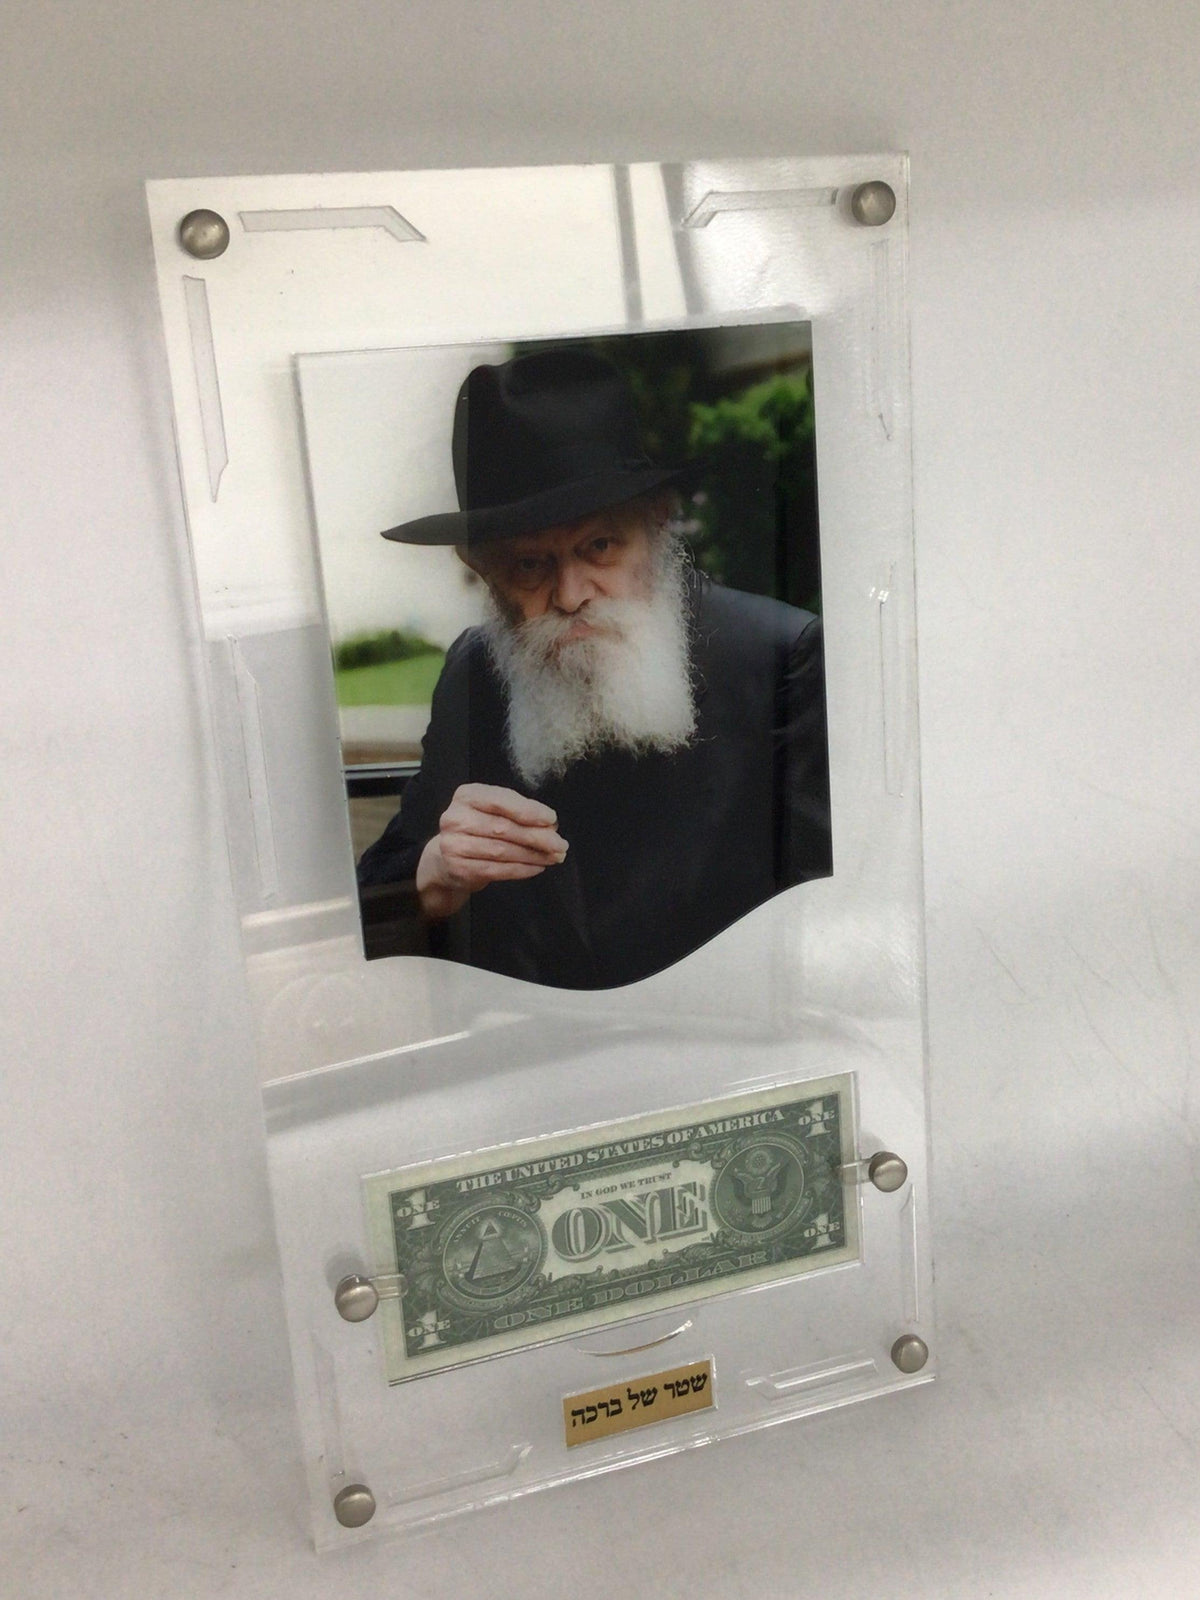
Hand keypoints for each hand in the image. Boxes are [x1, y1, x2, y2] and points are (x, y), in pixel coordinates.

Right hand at [415, 783, 567, 919]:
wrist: (443, 859)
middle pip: (503, 828)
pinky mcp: (458, 869)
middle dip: (537, 837)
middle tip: (560, 845)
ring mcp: (453, 845)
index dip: (528, 810)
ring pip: (502, 851)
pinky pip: (496, 870)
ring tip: (553, 857)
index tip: (551, 819)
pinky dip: (521, 869)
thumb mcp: (493, 811)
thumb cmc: (476, 829)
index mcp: (466, 796)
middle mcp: (455, 818)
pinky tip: (537, 867)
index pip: (500, 801)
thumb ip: (518, 813)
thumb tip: (550, 826)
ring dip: (533, 855)